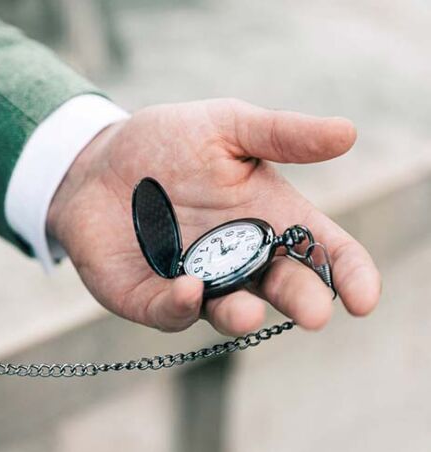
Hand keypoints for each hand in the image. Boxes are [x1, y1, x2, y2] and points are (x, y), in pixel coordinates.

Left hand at [47, 99, 380, 334]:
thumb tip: (348, 132)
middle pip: (283, 289)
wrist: (97, 163)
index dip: (348, 274)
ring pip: (230, 311)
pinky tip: (188, 289)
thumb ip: (280, 135)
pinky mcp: (151, 298)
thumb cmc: (166, 143)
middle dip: (302, 302)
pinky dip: (181, 305)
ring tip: (247, 310)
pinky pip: (171, 311)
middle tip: (315, 313)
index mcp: (269, 218)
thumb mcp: (225, 126)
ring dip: (242, 315)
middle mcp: (240, 259)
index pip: (322, 251)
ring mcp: (198, 283)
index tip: (363, 296)